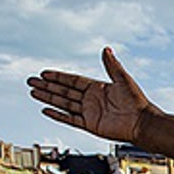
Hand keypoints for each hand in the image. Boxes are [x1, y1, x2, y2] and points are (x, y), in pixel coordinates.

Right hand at [27, 47, 156, 141]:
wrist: (142, 123)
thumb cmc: (137, 102)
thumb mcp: (123, 79)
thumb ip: (112, 65)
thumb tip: (106, 49)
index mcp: (98, 88)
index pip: (73, 81)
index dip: (58, 77)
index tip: (44, 73)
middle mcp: (92, 100)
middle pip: (64, 91)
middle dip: (47, 86)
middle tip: (31, 81)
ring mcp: (90, 113)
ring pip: (63, 104)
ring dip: (48, 98)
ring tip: (33, 92)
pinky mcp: (90, 125)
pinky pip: (69, 119)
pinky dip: (57, 115)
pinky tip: (45, 110)